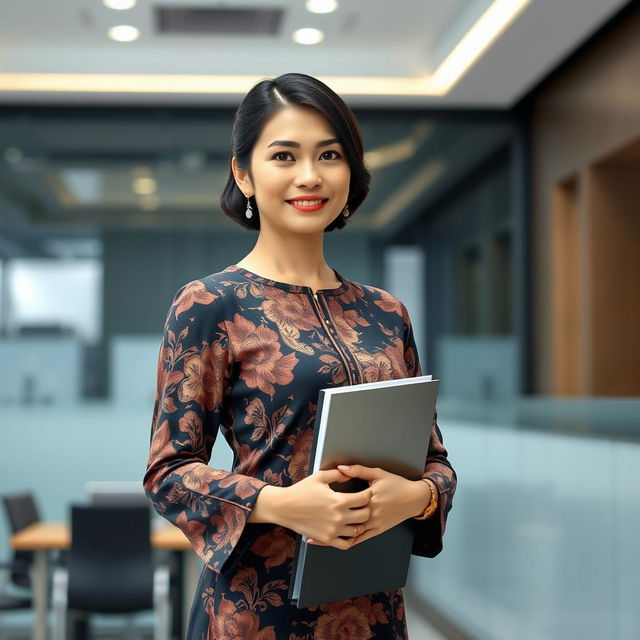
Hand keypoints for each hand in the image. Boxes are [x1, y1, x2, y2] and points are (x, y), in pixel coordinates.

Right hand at [279, 469, 371, 550]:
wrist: (284, 507)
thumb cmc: (301, 490)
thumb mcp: (320, 477)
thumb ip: (338, 474)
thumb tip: (350, 474)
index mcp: (339, 500)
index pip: (364, 498)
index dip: (367, 494)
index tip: (365, 492)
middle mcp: (339, 517)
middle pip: (365, 515)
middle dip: (366, 508)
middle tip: (362, 505)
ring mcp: (333, 530)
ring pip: (357, 530)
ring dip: (359, 524)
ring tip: (355, 517)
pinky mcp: (327, 539)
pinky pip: (346, 544)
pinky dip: (350, 538)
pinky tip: (347, 530)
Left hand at [307, 464, 422, 546]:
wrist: (414, 499)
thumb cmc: (396, 484)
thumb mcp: (377, 473)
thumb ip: (358, 470)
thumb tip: (341, 468)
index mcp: (368, 498)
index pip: (345, 502)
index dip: (326, 504)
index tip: (311, 503)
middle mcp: (370, 514)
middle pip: (343, 521)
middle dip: (325, 523)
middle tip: (306, 523)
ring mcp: (374, 525)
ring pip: (349, 534)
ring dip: (332, 537)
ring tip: (314, 538)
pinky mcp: (377, 531)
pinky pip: (359, 539)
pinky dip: (345, 541)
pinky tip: (335, 543)